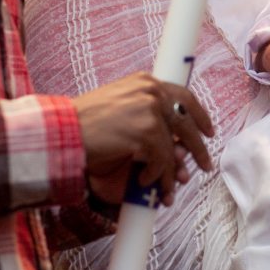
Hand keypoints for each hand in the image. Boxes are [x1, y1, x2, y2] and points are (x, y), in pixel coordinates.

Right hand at [72, 72, 213, 205]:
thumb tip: (177, 142)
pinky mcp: (146, 131)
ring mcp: (150, 109)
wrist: (61, 132)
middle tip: (205, 165)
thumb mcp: (119, 108)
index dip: (199, 116)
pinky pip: (161, 159)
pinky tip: (142, 181)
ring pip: (174, 147)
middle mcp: (151, 91)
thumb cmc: (83, 125)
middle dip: (198, 147)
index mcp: (145, 82)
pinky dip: (155, 175)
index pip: (184, 96)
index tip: (208, 132)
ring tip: (169, 187)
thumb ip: (145, 113)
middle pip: (187, 122)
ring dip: (171, 172)